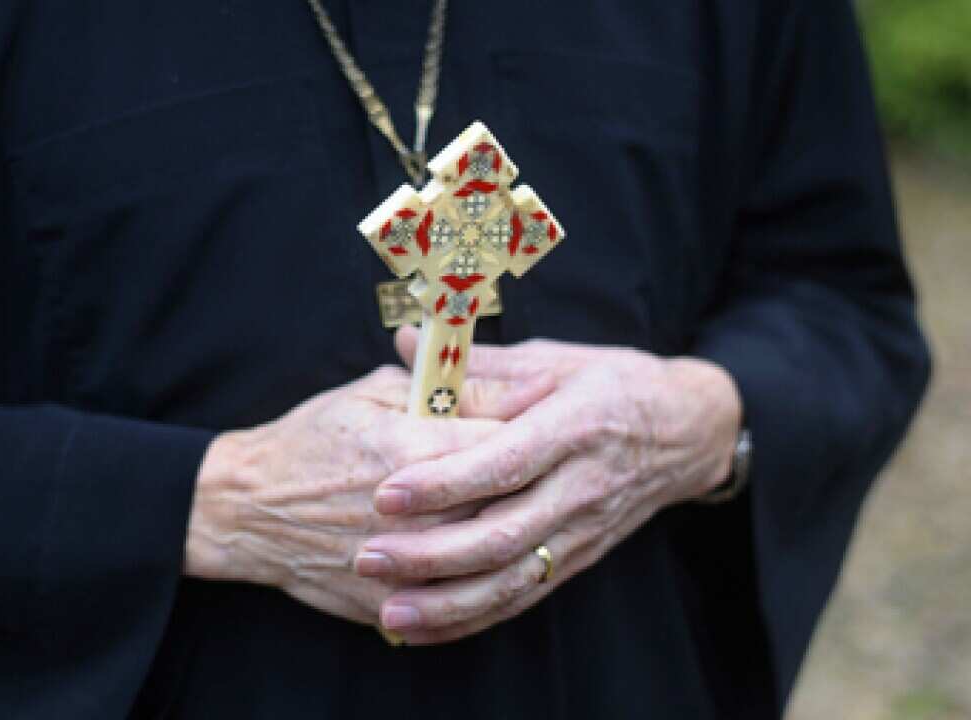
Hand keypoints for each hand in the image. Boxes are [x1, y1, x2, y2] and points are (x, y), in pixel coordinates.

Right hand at [184, 365, 554, 626]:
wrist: (245, 506)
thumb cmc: (313, 438)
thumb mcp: (378, 395)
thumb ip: (456, 389)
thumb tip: (534, 383)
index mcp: (409, 449)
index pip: (503, 443)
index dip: (536, 432)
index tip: (550, 422)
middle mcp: (410, 511)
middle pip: (504, 504)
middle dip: (532, 486)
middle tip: (548, 469)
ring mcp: (398, 562)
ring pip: (486, 560)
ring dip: (515, 539)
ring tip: (525, 515)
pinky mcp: (386, 600)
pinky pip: (453, 603)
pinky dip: (480, 586)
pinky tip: (496, 564)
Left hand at [353, 329, 740, 643]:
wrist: (688, 429)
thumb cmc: (610, 382)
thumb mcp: (554, 359)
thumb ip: (476, 361)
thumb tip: (403, 339)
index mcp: (573, 426)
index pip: (503, 463)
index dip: (444, 483)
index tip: (386, 493)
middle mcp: (580, 486)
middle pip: (503, 534)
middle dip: (431, 554)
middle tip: (367, 556)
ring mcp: (582, 530)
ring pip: (512, 580)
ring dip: (448, 602)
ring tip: (388, 610)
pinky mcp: (579, 559)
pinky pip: (522, 598)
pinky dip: (472, 618)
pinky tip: (424, 627)